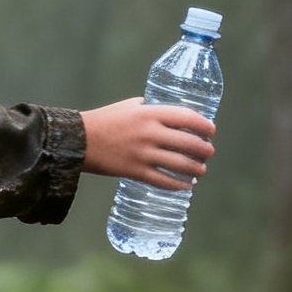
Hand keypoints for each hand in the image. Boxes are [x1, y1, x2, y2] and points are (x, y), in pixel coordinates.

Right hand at [79, 99, 215, 189]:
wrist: (79, 140)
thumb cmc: (105, 120)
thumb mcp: (130, 106)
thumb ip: (151, 109)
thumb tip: (170, 115)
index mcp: (150, 113)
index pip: (187, 117)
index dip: (204, 126)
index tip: (211, 131)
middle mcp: (150, 133)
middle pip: (189, 143)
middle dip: (204, 150)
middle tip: (209, 152)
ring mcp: (144, 154)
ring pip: (180, 164)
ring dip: (196, 169)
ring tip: (201, 170)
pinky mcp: (136, 171)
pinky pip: (164, 181)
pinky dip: (179, 185)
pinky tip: (186, 186)